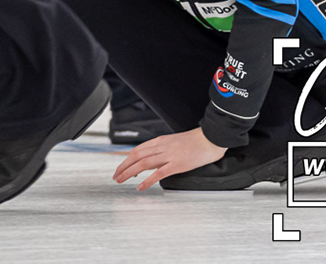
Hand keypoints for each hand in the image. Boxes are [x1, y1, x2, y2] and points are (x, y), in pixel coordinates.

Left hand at [112, 127, 227, 189]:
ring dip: (129, 173)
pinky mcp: (177, 164)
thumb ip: (164, 149)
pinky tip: (140, 186)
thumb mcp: (175, 142)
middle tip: (116, 176)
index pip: (137, 150)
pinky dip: (147, 180)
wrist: (210, 138)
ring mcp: (168, 155)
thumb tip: (155, 159)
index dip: (126, 159)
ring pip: (143, 164)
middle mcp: (161, 147)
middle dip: (123, 167)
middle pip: (136, 157)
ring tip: (121, 180)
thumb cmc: (195, 141)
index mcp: (160, 141)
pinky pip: (158, 173)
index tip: (120, 167)